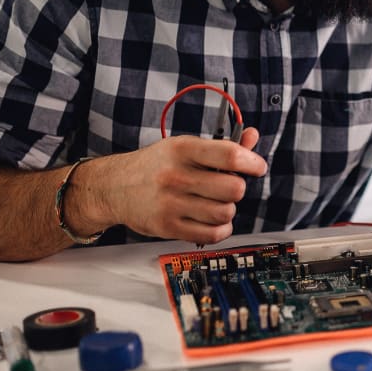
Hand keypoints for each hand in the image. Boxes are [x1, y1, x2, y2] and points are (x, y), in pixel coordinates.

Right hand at [82, 128, 265, 244]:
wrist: (114, 187)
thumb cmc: (156, 165)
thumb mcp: (185, 146)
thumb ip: (222, 145)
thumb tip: (252, 136)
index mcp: (183, 149)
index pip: (229, 155)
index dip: (252, 162)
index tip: (257, 167)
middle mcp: (176, 176)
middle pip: (233, 188)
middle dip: (237, 188)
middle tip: (228, 187)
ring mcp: (170, 203)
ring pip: (225, 213)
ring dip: (227, 209)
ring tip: (216, 203)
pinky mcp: (167, 227)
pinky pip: (211, 234)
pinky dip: (221, 229)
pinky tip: (214, 220)